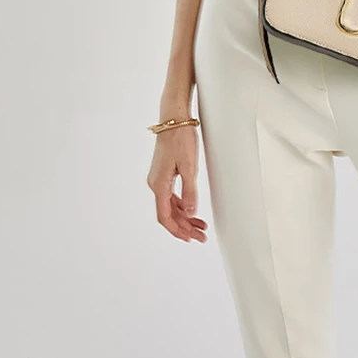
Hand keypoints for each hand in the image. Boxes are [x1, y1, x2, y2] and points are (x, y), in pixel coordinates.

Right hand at [147, 123, 207, 242]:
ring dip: (185, 217)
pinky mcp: (164, 172)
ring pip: (170, 205)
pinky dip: (182, 205)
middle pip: (168, 213)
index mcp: (159, 184)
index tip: (189, 239)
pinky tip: (193, 209)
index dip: (177, 230)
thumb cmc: (181, 139)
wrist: (174, 118)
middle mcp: (156, 183)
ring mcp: (159, 178)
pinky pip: (172, 195)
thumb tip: (190, 212)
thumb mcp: (189, 166)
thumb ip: (189, 191)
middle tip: (201, 236)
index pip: (164, 216)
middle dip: (184, 227)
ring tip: (201, 226)